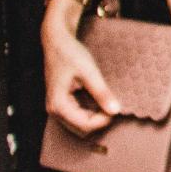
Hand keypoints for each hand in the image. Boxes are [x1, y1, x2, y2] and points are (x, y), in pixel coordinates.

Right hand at [41, 5, 121, 134]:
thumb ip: (101, 92)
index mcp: (59, 105)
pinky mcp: (60, 104)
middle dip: (99, 121)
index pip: (85, 125)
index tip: (116, 106)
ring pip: (79, 126)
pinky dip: (90, 114)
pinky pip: (77, 118)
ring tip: (106, 102)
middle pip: (82, 130)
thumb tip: (116, 110)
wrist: (57, 42)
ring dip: (95, 118)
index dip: (104, 120)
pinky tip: (99, 101)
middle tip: (112, 104)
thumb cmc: (71, 54)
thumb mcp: (89, 72)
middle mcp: (54, 111)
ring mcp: (56, 108)